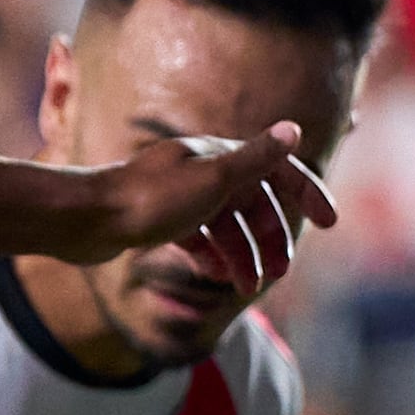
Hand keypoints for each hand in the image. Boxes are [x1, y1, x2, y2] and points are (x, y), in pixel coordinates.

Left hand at [81, 124, 338, 297]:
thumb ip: (255, 159)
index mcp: (219, 154)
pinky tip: (216, 275)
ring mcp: (177, 194)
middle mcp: (201, 169)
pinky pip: (196, 236)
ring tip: (249, 285)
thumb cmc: (147, 200)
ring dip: (242, 253)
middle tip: (280, 273)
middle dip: (270, 237)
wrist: (83, 221)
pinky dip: (211, 254)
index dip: (307, 193)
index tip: (331, 223)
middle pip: (251, 202)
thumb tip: (294, 129)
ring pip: (224, 224)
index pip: (277, 169)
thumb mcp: (211, 180)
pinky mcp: (155, 218)